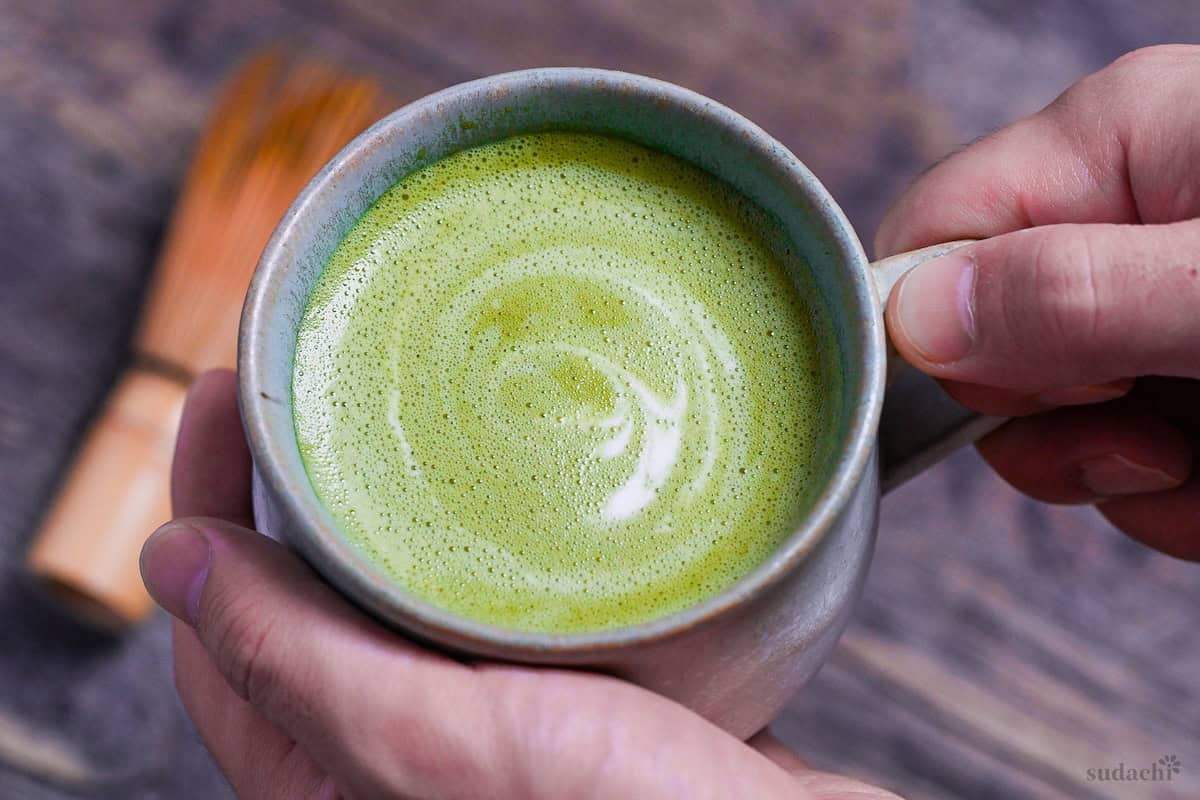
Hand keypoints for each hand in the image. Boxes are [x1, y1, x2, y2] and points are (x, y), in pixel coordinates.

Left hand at [140, 370, 898, 799]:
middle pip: (313, 604)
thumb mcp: (442, 748)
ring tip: (407, 409)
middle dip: (298, 488)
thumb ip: (299, 665)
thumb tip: (170, 563)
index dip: (208, 503)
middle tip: (311, 376)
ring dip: (400, 510)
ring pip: (414, 600)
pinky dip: (500, 545)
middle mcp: (411, 759)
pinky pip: (509, 610)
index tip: (228, 393)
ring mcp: (500, 729)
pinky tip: (527, 489)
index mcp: (339, 782)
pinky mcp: (586, 701)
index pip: (225, 633)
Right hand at [876, 44, 1199, 559]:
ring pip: (1059, 424)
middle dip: (1051, 433)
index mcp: (1110, 146)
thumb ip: (1072, 295)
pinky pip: (1130, 458)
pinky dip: (1177, 497)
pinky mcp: (1189, 371)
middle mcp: (1120, 220)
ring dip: (1129, 480)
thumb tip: (914, 319)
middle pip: (983, 350)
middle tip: (1150, 443)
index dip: (935, 337)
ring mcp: (1155, 302)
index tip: (1016, 400)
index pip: (929, 238)